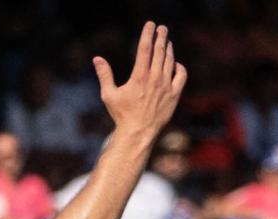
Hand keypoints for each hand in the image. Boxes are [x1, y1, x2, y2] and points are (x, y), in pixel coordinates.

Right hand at [94, 21, 186, 141]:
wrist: (138, 134)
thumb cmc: (121, 115)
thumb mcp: (109, 95)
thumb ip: (104, 75)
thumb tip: (97, 59)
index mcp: (139, 76)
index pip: (145, 48)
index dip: (147, 34)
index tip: (150, 24)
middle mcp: (155, 79)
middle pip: (160, 51)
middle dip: (161, 37)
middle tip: (162, 28)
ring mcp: (166, 87)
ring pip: (170, 61)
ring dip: (169, 49)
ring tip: (167, 42)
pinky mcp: (174, 96)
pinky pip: (181, 76)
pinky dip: (179, 67)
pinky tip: (175, 64)